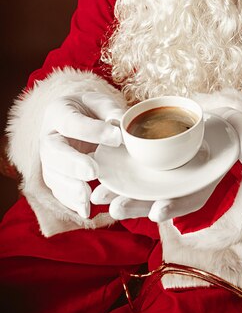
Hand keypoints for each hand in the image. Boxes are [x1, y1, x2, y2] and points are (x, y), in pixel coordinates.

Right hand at [40, 92, 123, 217]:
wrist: (77, 117)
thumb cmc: (91, 108)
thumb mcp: (100, 102)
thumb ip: (110, 111)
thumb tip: (122, 125)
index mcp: (58, 111)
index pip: (70, 121)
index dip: (91, 130)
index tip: (116, 137)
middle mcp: (48, 136)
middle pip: (54, 152)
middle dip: (73, 163)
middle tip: (94, 171)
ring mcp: (48, 158)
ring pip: (52, 175)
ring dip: (70, 188)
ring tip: (87, 196)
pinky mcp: (55, 176)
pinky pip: (58, 190)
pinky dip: (71, 202)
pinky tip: (85, 210)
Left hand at [91, 91, 241, 221]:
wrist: (217, 109)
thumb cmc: (231, 119)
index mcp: (205, 179)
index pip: (191, 199)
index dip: (175, 206)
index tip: (157, 210)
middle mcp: (184, 181)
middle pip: (160, 199)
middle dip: (137, 206)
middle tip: (115, 207)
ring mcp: (168, 173)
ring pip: (143, 190)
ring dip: (120, 195)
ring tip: (96, 196)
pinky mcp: (154, 160)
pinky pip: (134, 171)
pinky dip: (117, 175)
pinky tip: (97, 173)